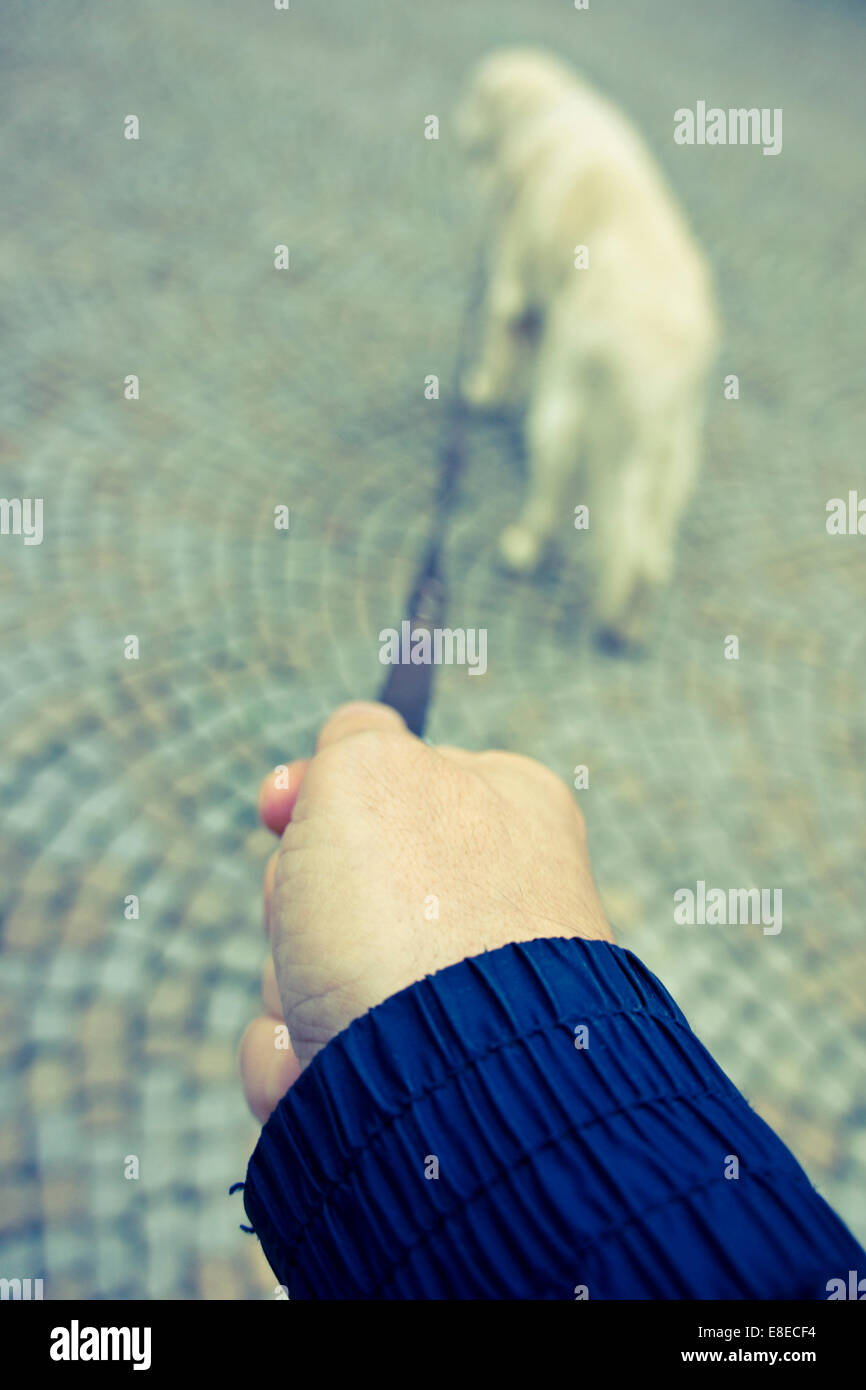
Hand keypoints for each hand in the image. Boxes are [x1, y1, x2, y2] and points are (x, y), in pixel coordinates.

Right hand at [239, 701, 611, 1121]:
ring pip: (308, 967)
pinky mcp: (408, 1079)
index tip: (277, 806)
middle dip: (296, 900)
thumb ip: (355, 736)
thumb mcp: (371, 771)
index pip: (390, 780)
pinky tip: (317, 1063)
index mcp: (506, 810)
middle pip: (335, 880)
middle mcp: (491, 903)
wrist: (446, 1082)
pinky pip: (306, 1049)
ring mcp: (450, 997)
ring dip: (289, 983)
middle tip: (320, 915)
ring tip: (331, 1004)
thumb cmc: (411, 910)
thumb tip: (357, 729)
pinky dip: (294, 1056)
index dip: (316, 792)